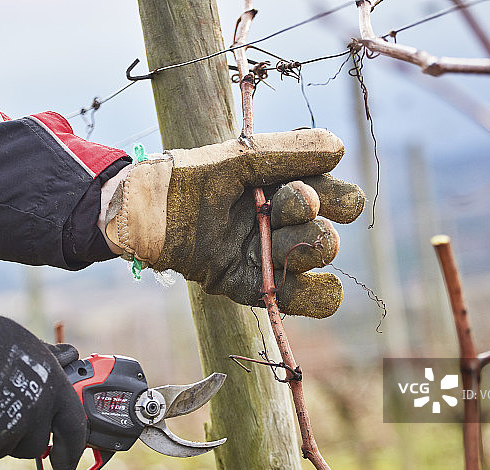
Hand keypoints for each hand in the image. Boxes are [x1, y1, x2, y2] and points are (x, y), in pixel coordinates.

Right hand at [0, 298, 86, 469]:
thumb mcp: (23, 343)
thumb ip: (47, 361)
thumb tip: (69, 356)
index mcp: (53, 385)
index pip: (75, 427)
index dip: (73, 449)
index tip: (66, 464)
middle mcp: (35, 412)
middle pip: (37, 445)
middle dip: (24, 438)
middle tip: (5, 418)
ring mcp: (6, 432)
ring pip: (6, 449)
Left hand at [103, 129, 363, 317]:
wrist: (149, 215)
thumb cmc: (192, 178)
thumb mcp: (239, 158)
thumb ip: (288, 152)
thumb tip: (340, 149)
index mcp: (288, 189)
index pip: (339, 198)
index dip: (333, 197)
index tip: (302, 190)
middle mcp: (285, 224)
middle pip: (330, 234)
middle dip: (312, 223)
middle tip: (281, 209)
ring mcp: (271, 256)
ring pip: (319, 262)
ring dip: (305, 249)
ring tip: (272, 239)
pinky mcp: (255, 286)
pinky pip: (304, 300)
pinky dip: (316, 295)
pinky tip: (304, 280)